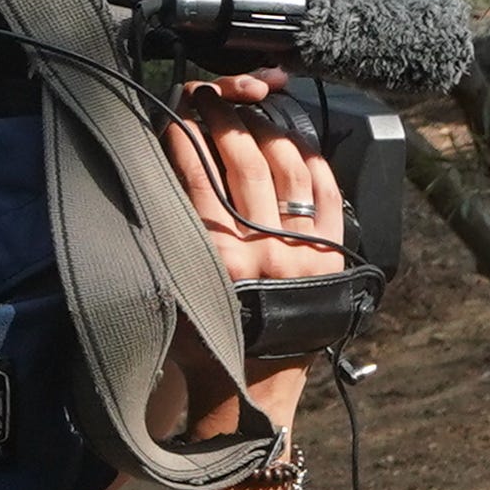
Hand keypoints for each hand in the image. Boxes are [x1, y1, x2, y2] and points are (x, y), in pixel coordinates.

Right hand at [153, 72, 346, 436]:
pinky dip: (315, 164)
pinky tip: (300, 145)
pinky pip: (330, 197)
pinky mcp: (331, 260)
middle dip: (225, 119)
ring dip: (269, 131)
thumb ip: (167, 236)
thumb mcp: (169, 290)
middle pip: (243, 161)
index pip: (196, 174)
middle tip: (213, 98)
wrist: (249, 391)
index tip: (180, 110)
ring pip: (288, 169)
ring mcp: (302, 253)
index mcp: (214, 258)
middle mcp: (261, 251)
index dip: (186, 133)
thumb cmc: (203, 343)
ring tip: (253, 112)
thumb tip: (157, 170)